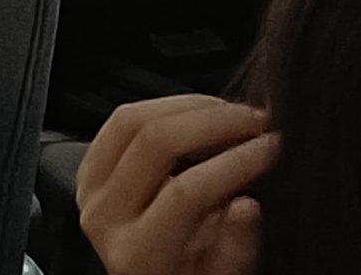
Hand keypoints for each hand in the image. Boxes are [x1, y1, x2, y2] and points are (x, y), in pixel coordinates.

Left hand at [79, 95, 275, 274]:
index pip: (185, 193)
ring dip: (190, 106)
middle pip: (154, 141)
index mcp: (137, 254)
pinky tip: (202, 114)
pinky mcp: (89, 169)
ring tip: (234, 114)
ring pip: (132, 120)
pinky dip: (165, 108)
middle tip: (256, 120)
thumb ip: (234, 249)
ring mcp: (90, 189)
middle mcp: (105, 217)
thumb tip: (247, 205)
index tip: (270, 147)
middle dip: (215, 121)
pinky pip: (122, 121)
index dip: (234, 163)